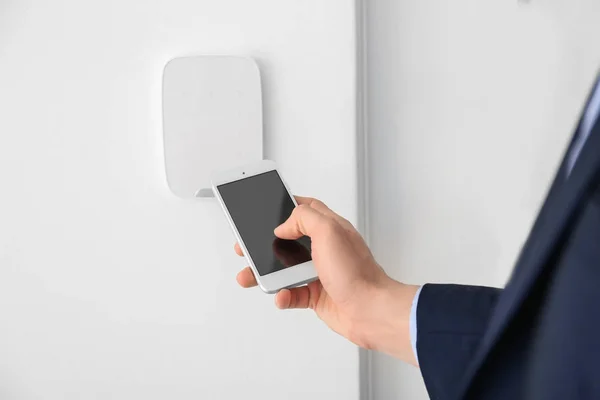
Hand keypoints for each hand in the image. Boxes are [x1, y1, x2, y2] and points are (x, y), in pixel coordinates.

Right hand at [234, 197, 418, 363]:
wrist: (370, 311)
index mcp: (331, 228)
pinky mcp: (317, 295)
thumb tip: (284, 225)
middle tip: (246, 246)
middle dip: (265, 244)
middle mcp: (325, 249)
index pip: (307, 209)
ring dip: (265, 273)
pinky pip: (292, 294)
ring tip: (249, 276)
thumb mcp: (329, 231)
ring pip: (285, 269)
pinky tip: (281, 295)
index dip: (287, 206)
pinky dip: (282, 296)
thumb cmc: (357, 273)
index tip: (268, 208)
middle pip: (289, 240)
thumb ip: (304, 219)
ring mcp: (320, 272)